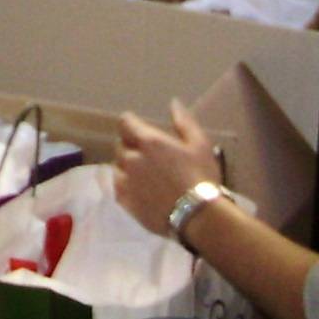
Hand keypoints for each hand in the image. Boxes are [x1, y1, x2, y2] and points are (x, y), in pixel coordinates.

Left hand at [114, 103, 221, 237]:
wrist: (197, 215)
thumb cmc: (201, 176)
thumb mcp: (200, 144)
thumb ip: (184, 122)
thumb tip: (173, 103)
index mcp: (148, 142)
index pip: (125, 123)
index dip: (130, 123)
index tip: (138, 128)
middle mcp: (131, 158)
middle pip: (120, 145)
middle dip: (130, 145)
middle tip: (147, 153)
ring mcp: (125, 180)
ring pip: (117, 165)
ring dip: (126, 165)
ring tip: (144, 173)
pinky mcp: (124, 201)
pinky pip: (117, 186)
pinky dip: (125, 183)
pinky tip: (139, 189)